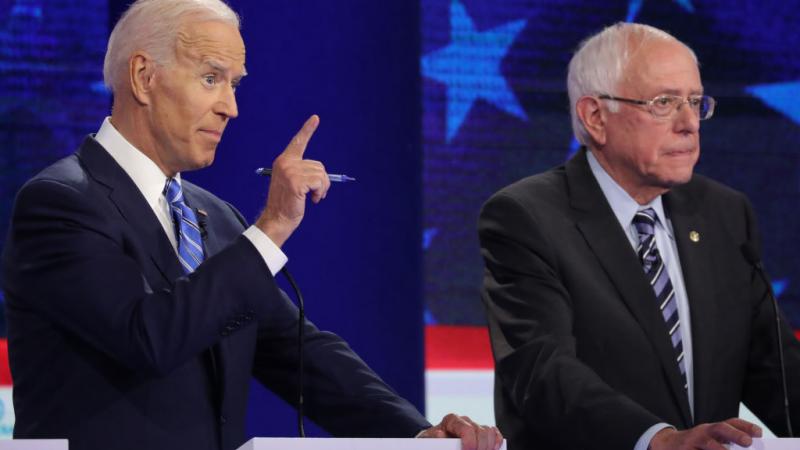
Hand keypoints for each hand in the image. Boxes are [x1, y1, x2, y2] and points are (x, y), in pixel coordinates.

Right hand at [255, 115, 329, 245]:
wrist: (277, 219)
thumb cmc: (287, 203)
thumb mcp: (293, 182)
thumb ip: (302, 172)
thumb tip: (322, 173)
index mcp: (284, 161)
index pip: (298, 142)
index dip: (308, 130)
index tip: (316, 118)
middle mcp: (286, 162)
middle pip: (318, 165)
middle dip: (322, 181)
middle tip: (315, 193)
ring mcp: (290, 171)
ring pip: (321, 175)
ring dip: (322, 188)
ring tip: (313, 197)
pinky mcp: (296, 182)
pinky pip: (320, 182)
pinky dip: (320, 192)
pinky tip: (312, 200)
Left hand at [417, 413, 502, 449]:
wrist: (434, 441)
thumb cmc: (432, 441)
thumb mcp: (429, 440)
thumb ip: (435, 438)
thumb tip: (440, 434)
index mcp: (451, 420)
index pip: (466, 428)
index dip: (470, 442)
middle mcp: (465, 421)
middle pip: (481, 431)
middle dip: (480, 447)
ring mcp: (475, 426)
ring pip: (489, 432)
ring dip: (488, 446)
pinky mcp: (482, 432)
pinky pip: (494, 433)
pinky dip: (496, 442)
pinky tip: (492, 449)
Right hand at [649, 418, 761, 449]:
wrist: (666, 444)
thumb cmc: (694, 444)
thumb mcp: (710, 438)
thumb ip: (727, 440)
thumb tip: (749, 444)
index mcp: (712, 429)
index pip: (730, 423)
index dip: (745, 426)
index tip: (758, 433)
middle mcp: (703, 432)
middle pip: (720, 428)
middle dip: (735, 434)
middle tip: (747, 442)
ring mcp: (693, 442)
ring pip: (709, 444)